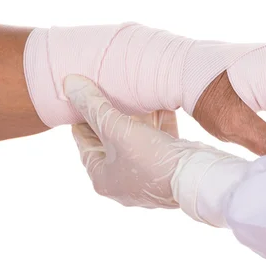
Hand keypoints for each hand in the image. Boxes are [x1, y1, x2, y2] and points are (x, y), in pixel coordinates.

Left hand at [66, 75, 229, 208]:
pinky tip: (158, 103)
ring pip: (135, 140)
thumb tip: (69, 83)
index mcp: (102, 178)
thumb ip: (93, 105)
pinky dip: (156, 123)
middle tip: (107, 88)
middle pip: (110, 140)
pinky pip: (157, 141)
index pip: (84, 142)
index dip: (81, 116)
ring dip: (135, 117)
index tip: (82, 95)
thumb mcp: (116, 129)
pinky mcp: (168, 168)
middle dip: (111, 114)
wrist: (197, 178)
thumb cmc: (150, 159)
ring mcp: (147, 176)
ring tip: (133, 92)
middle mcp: (122, 181)